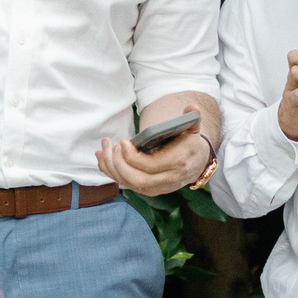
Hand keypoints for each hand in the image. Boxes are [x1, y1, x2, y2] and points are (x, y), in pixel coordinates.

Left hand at [95, 126, 210, 194]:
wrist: (195, 163)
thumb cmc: (189, 143)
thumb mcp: (193, 130)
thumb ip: (192, 118)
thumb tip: (192, 107)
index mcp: (177, 164)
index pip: (151, 166)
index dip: (132, 156)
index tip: (123, 142)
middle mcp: (167, 180)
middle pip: (137, 179)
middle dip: (118, 163)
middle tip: (110, 145)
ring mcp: (157, 187)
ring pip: (129, 184)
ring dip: (111, 167)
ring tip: (103, 149)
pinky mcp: (147, 189)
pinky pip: (126, 184)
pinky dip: (111, 172)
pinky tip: (102, 158)